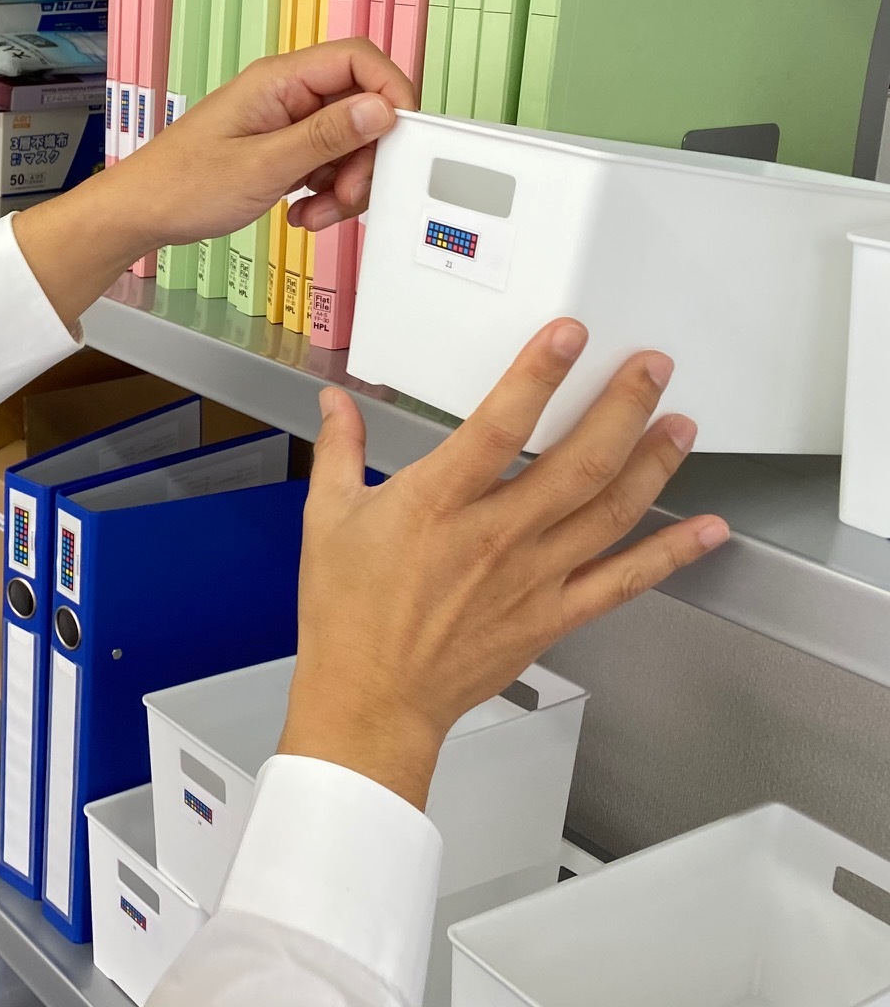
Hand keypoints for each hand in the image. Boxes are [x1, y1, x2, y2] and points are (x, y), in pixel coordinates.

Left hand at [11, 40, 414, 325]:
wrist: (141, 213)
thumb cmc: (182, 185)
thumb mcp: (263, 166)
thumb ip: (326, 137)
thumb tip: (381, 110)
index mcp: (279, 80)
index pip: (358, 60)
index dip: (391, 92)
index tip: (402, 137)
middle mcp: (286, 94)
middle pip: (361, 107)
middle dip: (365, 157)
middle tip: (348, 196)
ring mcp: (285, 122)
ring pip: (348, 142)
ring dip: (345, 183)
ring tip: (317, 213)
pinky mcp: (282, 149)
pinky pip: (326, 163)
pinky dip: (326, 192)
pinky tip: (304, 213)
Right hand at [277, 320, 728, 809]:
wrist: (371, 699)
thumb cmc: (346, 615)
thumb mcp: (328, 519)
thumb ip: (340, 451)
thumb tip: (336, 402)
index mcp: (436, 504)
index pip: (499, 426)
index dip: (538, 376)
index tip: (570, 336)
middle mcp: (494, 536)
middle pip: (577, 462)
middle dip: (623, 407)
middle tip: (652, 367)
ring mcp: (531, 577)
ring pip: (609, 511)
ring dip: (654, 464)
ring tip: (681, 425)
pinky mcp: (553, 614)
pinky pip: (623, 580)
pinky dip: (670, 554)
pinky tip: (705, 530)